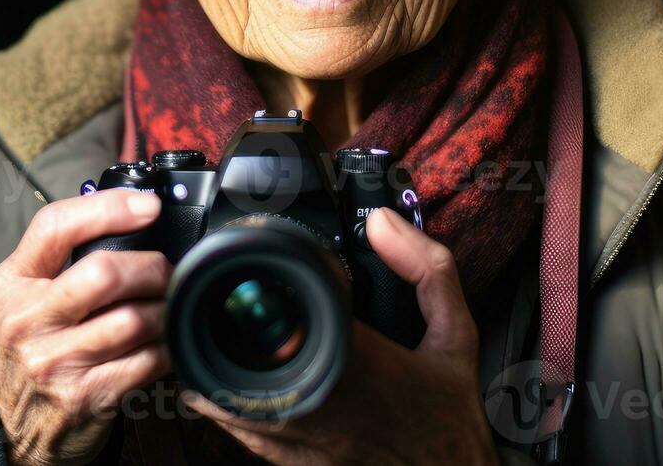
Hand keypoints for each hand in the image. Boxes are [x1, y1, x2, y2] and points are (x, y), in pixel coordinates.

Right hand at [0, 189, 172, 464]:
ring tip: (166, 306)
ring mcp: (54, 362)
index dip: (108, 208)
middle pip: (104, 273)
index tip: (148, 207)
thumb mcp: (31, 296)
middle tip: (165, 271)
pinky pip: (147, 359)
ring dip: (165, 309)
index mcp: (12, 283)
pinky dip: (167, 346)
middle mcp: (26, 320)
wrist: (20, 427)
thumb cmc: (38, 348)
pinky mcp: (85, 396)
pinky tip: (163, 341)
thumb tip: (135, 214)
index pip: (54, 227)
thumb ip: (67, 256)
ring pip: (133, 319)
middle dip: (151, 267)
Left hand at [182, 207, 499, 465]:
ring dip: (215, 369)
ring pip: (234, 403)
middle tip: (217, 301)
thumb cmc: (449, 414)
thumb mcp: (456, 333)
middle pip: (246, 358)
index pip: (292, 317)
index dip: (267, 291)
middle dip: (227, 327)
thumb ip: (427, 270)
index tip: (264, 271)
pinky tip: (222, 388)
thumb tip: (385, 223)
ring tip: (207, 339)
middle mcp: (326, 404)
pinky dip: (228, 409)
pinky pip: (246, 438)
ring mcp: (307, 440)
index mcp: (362, 363)